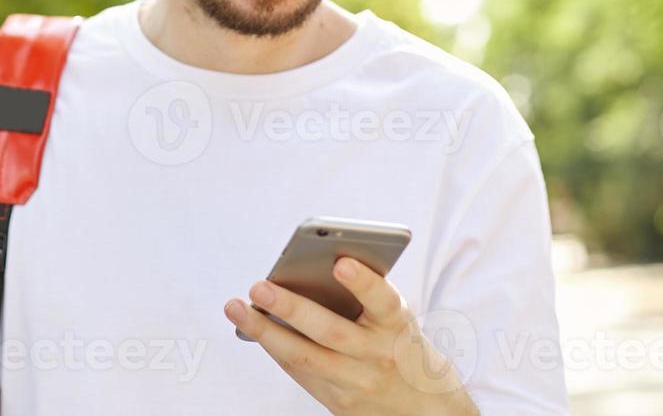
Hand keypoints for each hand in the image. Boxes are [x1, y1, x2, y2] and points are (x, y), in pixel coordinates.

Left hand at [224, 257, 478, 415]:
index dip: (363, 283)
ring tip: (236, 306)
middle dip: (292, 308)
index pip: (383, 301)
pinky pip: (300, 372)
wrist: (426, 408)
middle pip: (331, 332)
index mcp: (398, 325)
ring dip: (265, 332)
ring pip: (305, 357)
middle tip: (258, 286)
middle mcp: (379, 355)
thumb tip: (309, 269)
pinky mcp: (340, 404)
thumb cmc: (400, 344)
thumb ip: (363, 298)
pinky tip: (253, 328)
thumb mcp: (395, 319)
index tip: (340, 262)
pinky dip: (275, 348)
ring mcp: (357, 383)